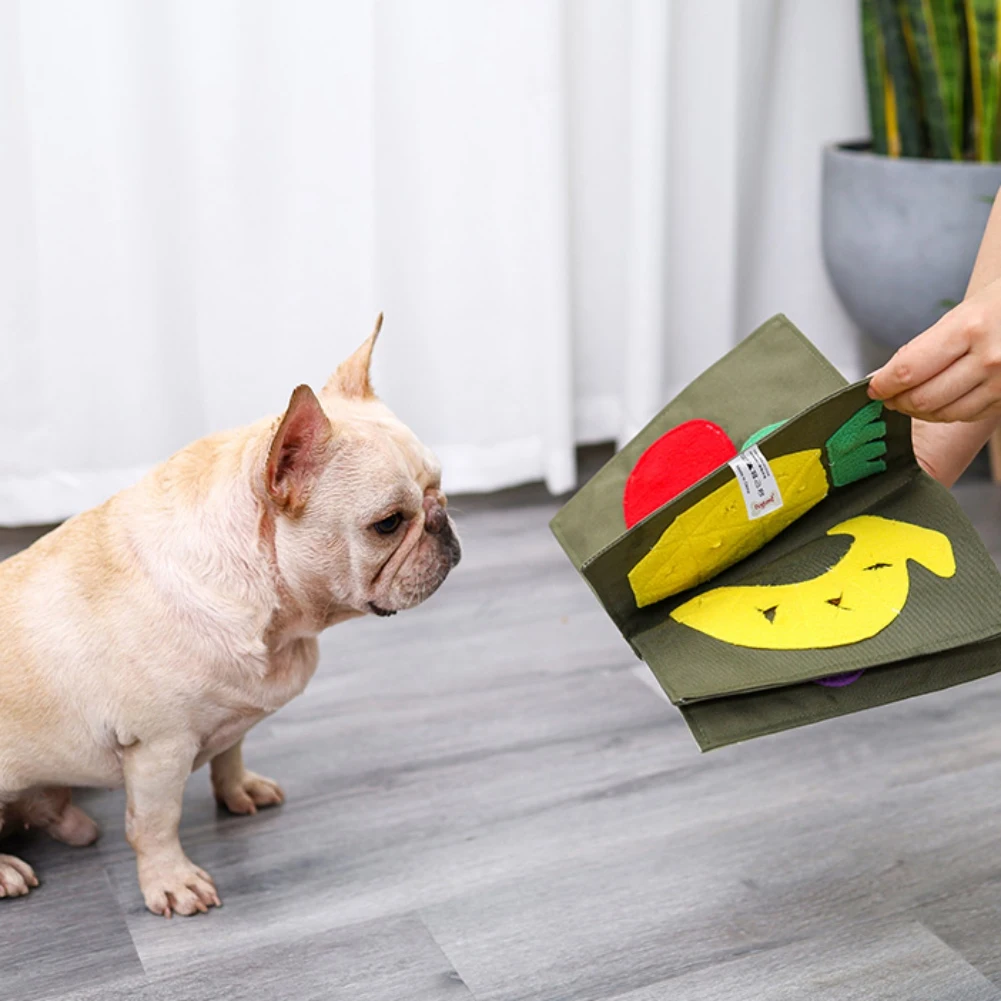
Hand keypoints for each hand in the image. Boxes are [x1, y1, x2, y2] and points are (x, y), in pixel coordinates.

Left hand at [868, 277, 1000, 421]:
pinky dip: (948, 413)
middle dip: (898, 401)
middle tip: (888, 398)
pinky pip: (970, 415)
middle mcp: (989, 358)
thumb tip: (886, 376)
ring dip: (920, 412)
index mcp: (969, 328)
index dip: (883, 385)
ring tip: (910, 401)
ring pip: (945, 413)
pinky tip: (942, 401)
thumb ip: (925, 346)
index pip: (908, 370)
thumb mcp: (962, 313)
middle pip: (923, 398)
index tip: (873, 389)